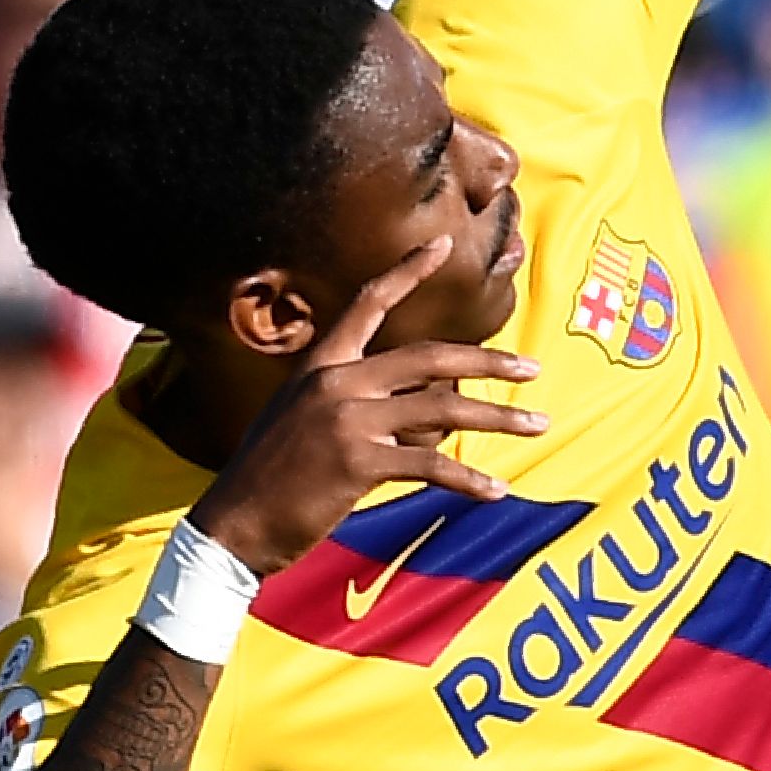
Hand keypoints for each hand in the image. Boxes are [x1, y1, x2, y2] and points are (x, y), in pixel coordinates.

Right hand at [186, 236, 543, 571]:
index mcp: (320, 366)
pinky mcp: (357, 463)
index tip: (444, 245)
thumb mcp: (300, 421)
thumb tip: (423, 413)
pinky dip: (468, 479)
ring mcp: (347, 421)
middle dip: (488, 362)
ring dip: (498, 418)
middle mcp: (336, 383)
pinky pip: (429, 464)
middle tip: (533, 369)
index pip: (368, 304)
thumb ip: (356, 405)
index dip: (407, 272)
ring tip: (538, 424)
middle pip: (428, 357)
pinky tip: (496, 489)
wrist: (232, 524)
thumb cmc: (268, 479)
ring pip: (442, 410)